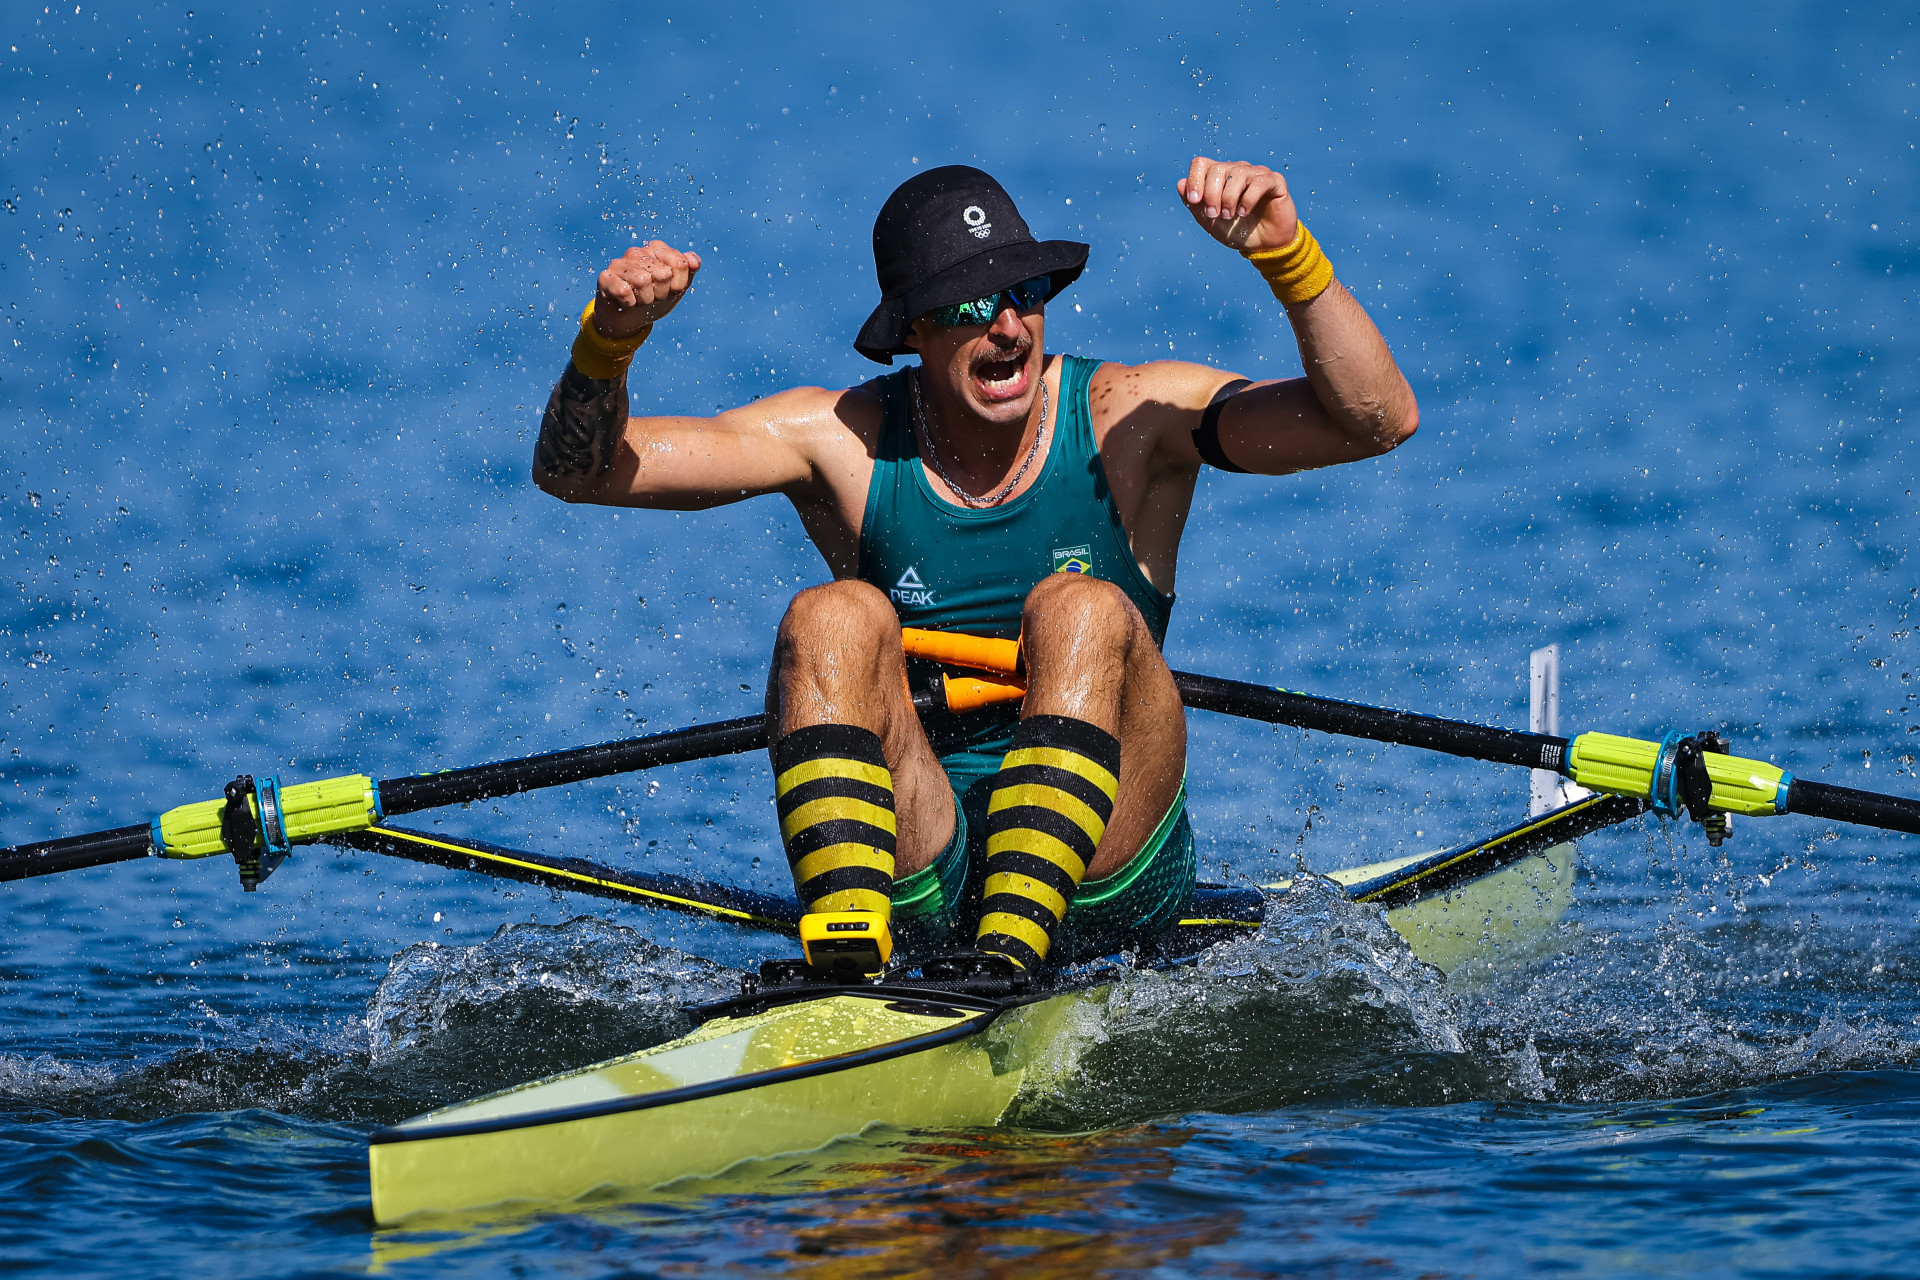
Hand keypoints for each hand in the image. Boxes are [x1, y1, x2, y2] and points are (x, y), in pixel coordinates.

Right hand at [594, 240, 702, 337]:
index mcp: (657, 249)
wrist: (628, 319)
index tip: (669, 290)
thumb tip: (693, 260)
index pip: (681, 264)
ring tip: (639, 299)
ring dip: (645, 299)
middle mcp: (637, 252)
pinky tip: (626, 302)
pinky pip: (624, 292)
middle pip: (664, 274)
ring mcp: (619, 263)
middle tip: (652, 296)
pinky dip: (629, 303)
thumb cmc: (653, 299)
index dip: (678, 285)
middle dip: (661, 293)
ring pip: (643, 282)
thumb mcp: (676, 288)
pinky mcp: (605, 277)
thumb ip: (688, 271)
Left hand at [1176, 158, 1297, 252]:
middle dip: (1211, 194)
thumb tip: (1180, 183)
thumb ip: (1194, 203)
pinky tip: (1244, 212)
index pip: (1201, 163)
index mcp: (1220, 176)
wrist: (1263, 246)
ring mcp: (1257, 174)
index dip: (1195, 180)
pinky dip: (1248, 199)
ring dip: (1229, 198)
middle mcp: (1238, 170)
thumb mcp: (1209, 220)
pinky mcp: (1275, 181)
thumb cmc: (1236, 231)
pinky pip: (1259, 182)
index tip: (1194, 200)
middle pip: (1217, 168)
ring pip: (1238, 174)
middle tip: (1215, 214)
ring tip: (1229, 216)